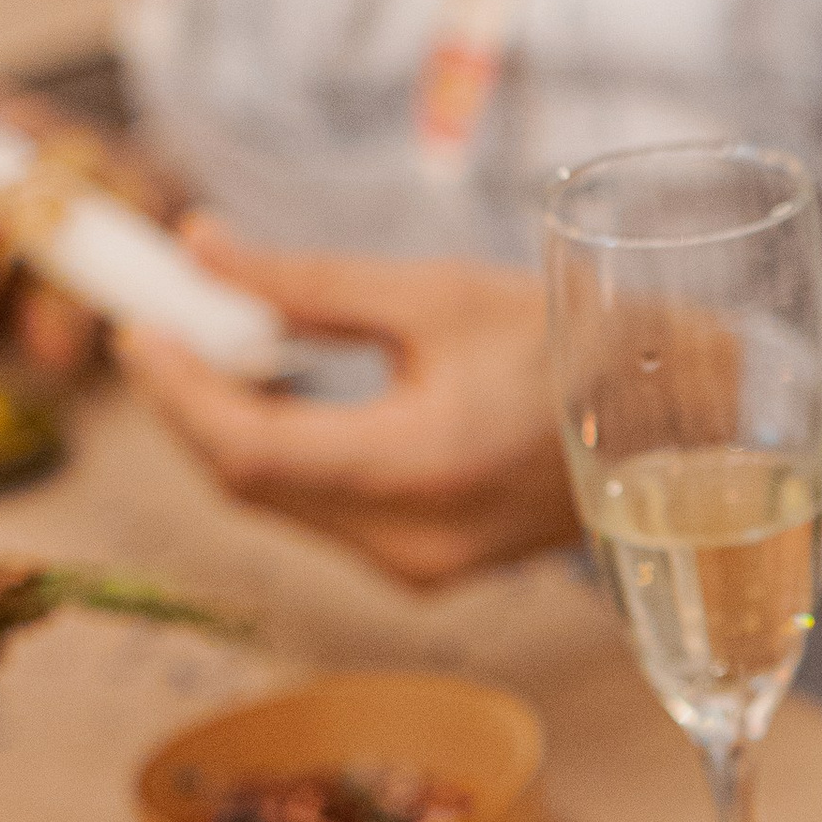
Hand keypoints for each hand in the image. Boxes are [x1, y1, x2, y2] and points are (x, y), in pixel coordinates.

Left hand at [117, 224, 577, 587]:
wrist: (678, 426)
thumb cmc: (576, 347)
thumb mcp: (437, 293)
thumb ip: (307, 285)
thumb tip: (202, 251)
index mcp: (421, 466)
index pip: (250, 450)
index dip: (178, 394)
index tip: (142, 331)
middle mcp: (413, 540)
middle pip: (251, 487)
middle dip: (193, 408)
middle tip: (164, 327)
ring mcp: (421, 569)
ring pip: (282, 507)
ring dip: (234, 431)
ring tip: (217, 351)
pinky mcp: (428, 570)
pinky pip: (324, 517)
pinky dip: (284, 458)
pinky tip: (279, 400)